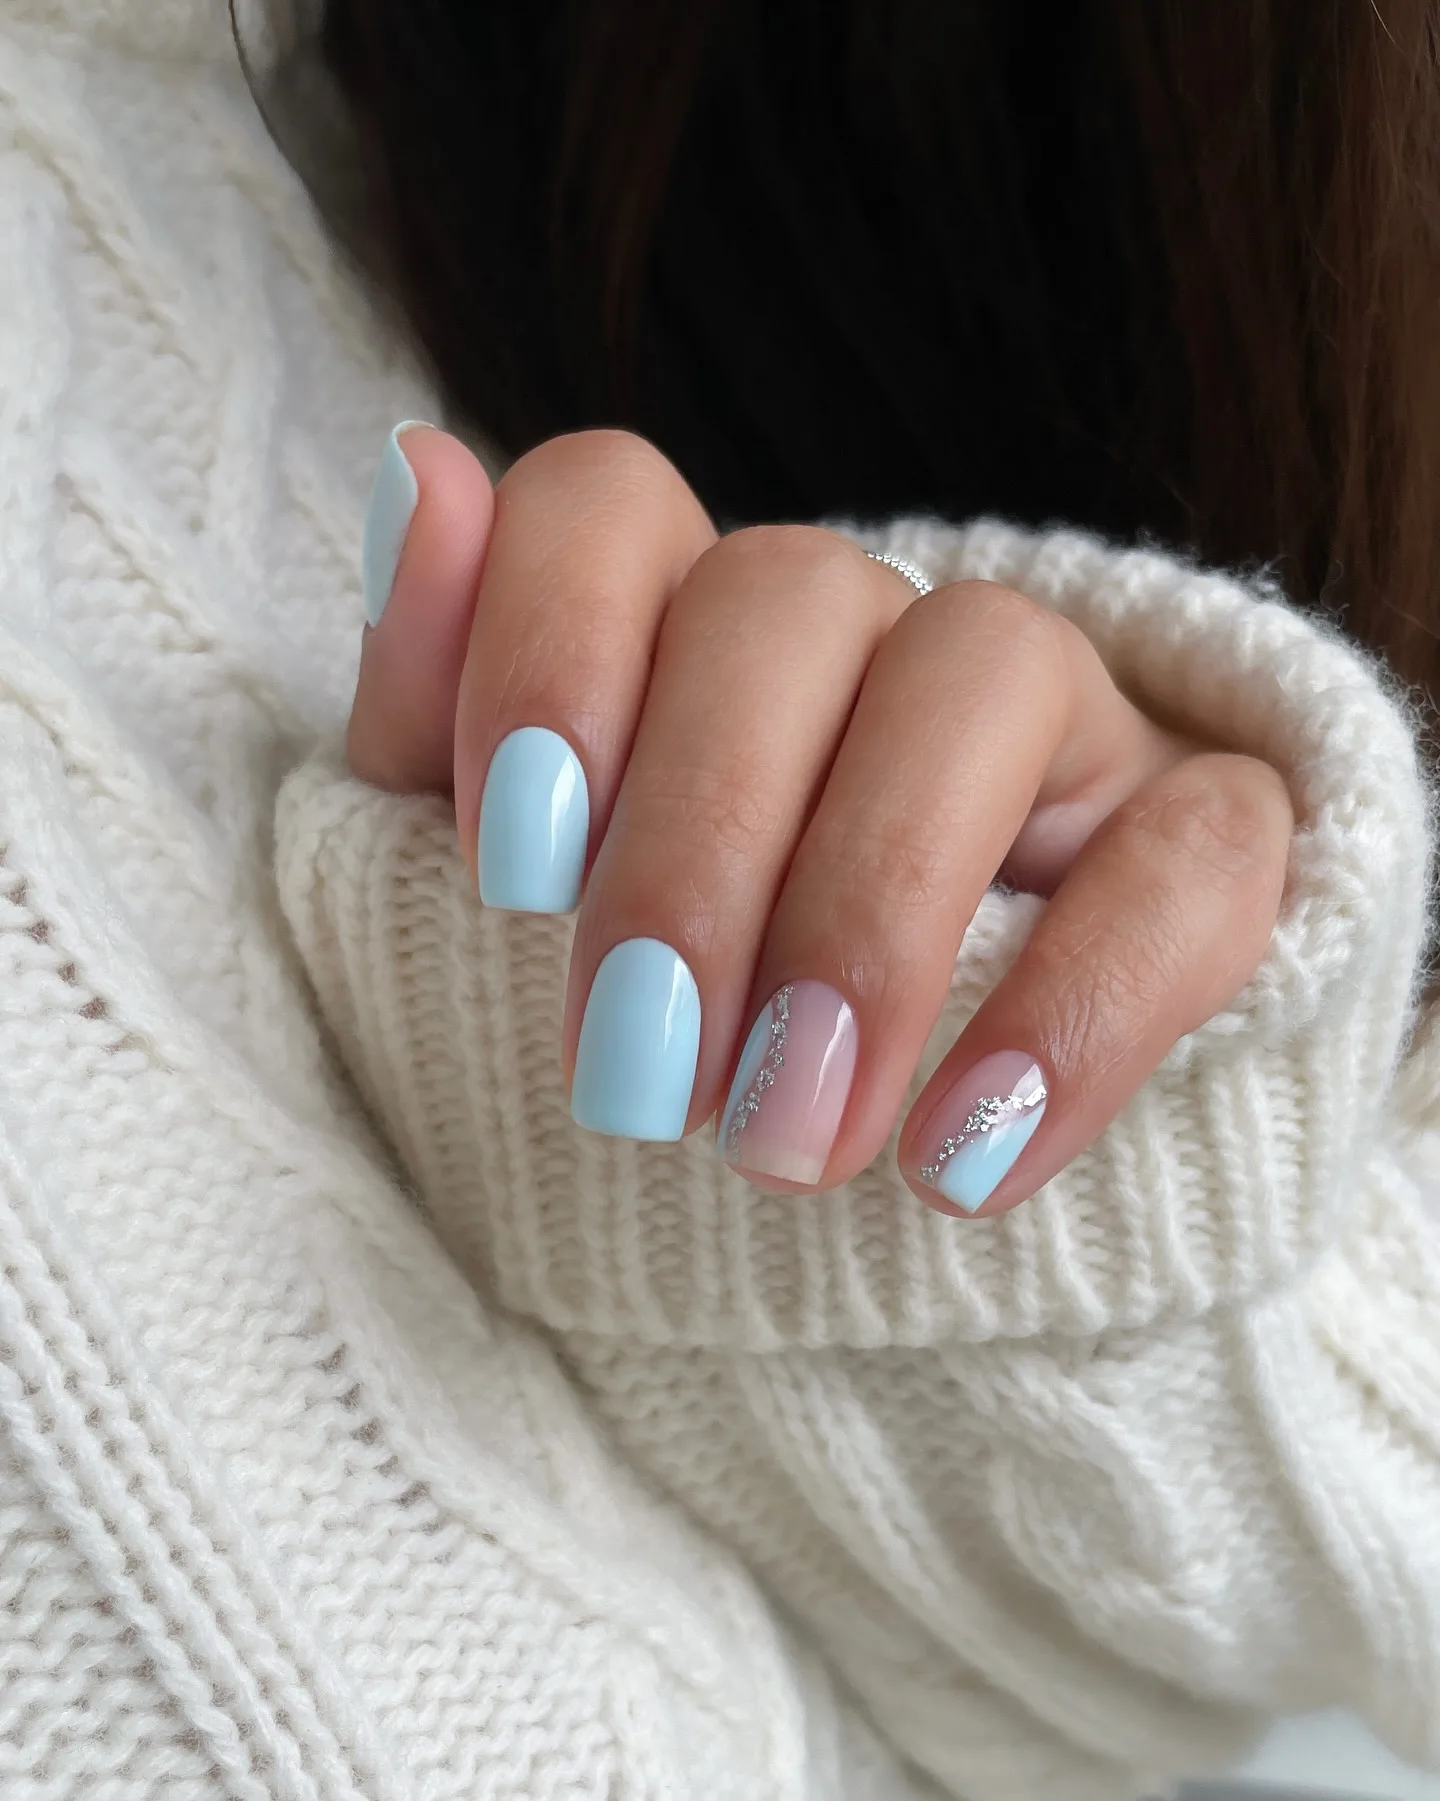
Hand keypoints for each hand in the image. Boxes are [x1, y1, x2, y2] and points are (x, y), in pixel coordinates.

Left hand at [348, 426, 1290, 1215]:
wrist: (878, 1137)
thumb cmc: (670, 1000)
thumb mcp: (517, 878)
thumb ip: (440, 704)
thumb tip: (423, 468)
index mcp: (682, 625)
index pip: (607, 498)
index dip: (544, 643)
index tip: (507, 867)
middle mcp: (868, 631)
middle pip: (789, 597)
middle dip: (694, 846)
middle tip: (634, 1076)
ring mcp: (1048, 717)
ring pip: (990, 670)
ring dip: (871, 911)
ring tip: (788, 1138)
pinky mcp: (1195, 836)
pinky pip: (1191, 860)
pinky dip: (1080, 1010)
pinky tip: (960, 1167)